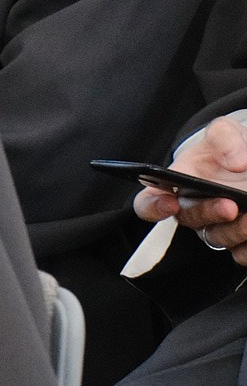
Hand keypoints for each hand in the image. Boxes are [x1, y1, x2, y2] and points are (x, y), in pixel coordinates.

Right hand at [138, 114, 246, 264]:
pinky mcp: (238, 241)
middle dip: (209, 213)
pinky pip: (240, 253)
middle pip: (189, 220)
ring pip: (217, 238)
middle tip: (230, 205)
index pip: (148, 203)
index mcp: (175, 184)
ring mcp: (216, 227)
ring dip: (234, 232)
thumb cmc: (230, 147)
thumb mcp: (225, 131)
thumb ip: (223, 137)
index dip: (153, 206)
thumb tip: (235, 161)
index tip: (169, 202)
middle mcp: (192, 209)